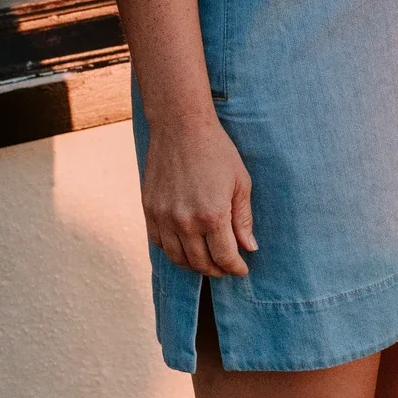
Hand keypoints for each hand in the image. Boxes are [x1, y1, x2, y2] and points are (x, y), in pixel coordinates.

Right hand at [141, 110, 256, 277]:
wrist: (180, 127)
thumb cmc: (216, 151)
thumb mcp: (240, 183)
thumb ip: (243, 219)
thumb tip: (248, 247)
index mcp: (213, 215)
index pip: (224, 257)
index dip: (235, 268)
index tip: (241, 269)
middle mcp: (185, 222)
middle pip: (201, 263)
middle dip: (217, 270)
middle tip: (227, 268)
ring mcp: (164, 217)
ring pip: (178, 258)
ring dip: (195, 265)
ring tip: (207, 262)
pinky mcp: (149, 210)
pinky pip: (159, 243)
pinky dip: (173, 251)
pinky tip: (185, 247)